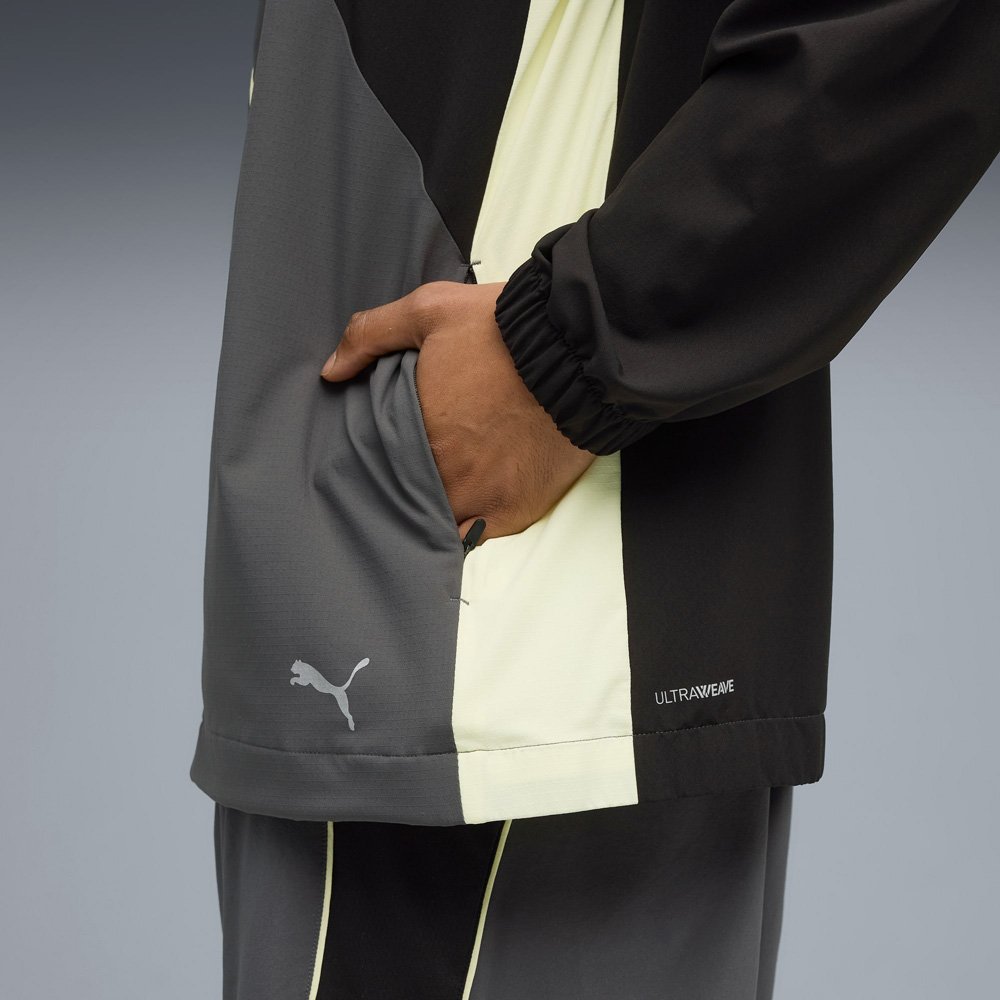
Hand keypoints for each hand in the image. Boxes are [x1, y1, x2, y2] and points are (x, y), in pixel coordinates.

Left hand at [320, 280, 596, 544]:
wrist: (581, 349)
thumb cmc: (505, 329)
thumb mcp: (431, 311)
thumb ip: (371, 336)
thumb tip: (332, 370)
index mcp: (418, 434)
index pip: (378, 467)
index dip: (377, 463)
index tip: (381, 456)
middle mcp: (447, 478)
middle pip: (409, 499)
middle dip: (406, 488)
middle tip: (414, 471)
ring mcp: (485, 500)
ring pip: (443, 522)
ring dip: (438, 508)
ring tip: (441, 489)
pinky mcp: (520, 509)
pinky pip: (484, 533)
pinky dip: (475, 523)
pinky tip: (472, 503)